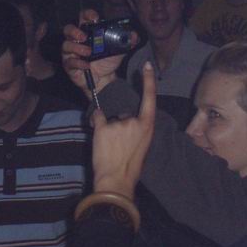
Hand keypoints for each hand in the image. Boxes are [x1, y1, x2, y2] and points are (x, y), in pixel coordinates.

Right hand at [62, 9, 136, 98]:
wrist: (106, 78)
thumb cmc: (108, 60)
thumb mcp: (119, 50)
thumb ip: (126, 42)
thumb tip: (134, 35)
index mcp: (88, 32)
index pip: (82, 18)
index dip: (87, 15)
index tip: (95, 18)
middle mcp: (77, 40)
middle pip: (68, 29)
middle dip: (74, 31)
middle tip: (84, 36)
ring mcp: (71, 53)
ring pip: (66, 45)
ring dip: (77, 47)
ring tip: (89, 52)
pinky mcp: (70, 65)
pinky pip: (69, 62)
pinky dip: (78, 63)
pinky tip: (87, 65)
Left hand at [90, 62, 156, 199]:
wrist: (116, 181)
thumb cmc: (131, 167)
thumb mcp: (142, 145)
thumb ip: (137, 130)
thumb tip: (126, 122)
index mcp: (147, 126)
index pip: (150, 99)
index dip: (148, 81)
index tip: (148, 65)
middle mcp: (134, 121)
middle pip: (125, 114)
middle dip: (121, 126)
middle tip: (119, 146)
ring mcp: (118, 123)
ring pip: (111, 120)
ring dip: (109, 131)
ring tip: (111, 149)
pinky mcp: (102, 128)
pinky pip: (98, 119)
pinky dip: (97, 124)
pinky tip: (100, 137)